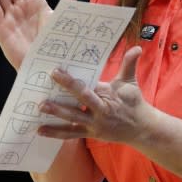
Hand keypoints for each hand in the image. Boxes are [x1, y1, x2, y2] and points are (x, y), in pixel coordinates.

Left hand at [38, 47, 152, 143]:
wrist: (141, 128)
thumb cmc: (134, 102)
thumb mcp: (130, 82)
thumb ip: (129, 64)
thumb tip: (137, 47)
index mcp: (108, 96)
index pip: (88, 86)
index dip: (72, 80)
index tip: (57, 70)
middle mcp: (100, 111)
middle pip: (80, 100)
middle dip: (65, 89)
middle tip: (50, 79)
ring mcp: (94, 125)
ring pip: (72, 118)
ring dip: (56, 112)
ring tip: (40, 106)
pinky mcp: (89, 134)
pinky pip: (71, 134)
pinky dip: (55, 132)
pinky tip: (40, 130)